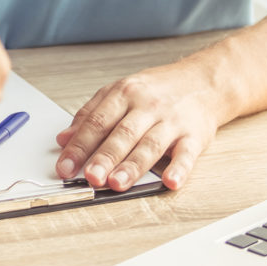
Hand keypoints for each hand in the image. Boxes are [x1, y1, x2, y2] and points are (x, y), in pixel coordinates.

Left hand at [54, 63, 221, 192]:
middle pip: (122, 134)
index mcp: (124, 94)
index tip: (64, 166)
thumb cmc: (157, 90)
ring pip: (149, 145)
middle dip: (104, 157)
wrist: (203, 81)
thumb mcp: (119, 92)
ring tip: (117, 184)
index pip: (96, 122)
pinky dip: (179, 168)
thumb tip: (63, 139)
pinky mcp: (195, 135)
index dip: (79, 146)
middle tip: (90, 177)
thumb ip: (90, 114)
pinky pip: (187, 153)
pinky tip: (169, 181)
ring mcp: (172, 121)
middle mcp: (147, 106)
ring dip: (132, 166)